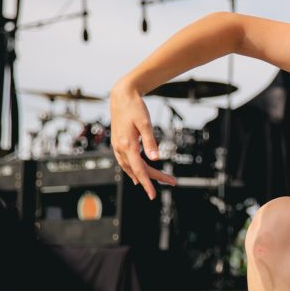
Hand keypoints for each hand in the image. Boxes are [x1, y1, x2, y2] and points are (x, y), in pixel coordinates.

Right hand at [109, 80, 175, 199]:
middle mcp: (121, 147)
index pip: (139, 169)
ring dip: (143, 175)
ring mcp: (118, 146)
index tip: (153, 195)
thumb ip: (150, 141)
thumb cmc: (134, 107)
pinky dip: (132, 170)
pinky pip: (125, 162)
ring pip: (130, 167)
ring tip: (156, 182)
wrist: (121, 95)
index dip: (147, 183)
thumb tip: (156, 158)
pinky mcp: (118, 143)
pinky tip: (137, 174)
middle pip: (138, 169)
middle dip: (154, 178)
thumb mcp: (145, 123)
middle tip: (171, 181)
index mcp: (127, 144)